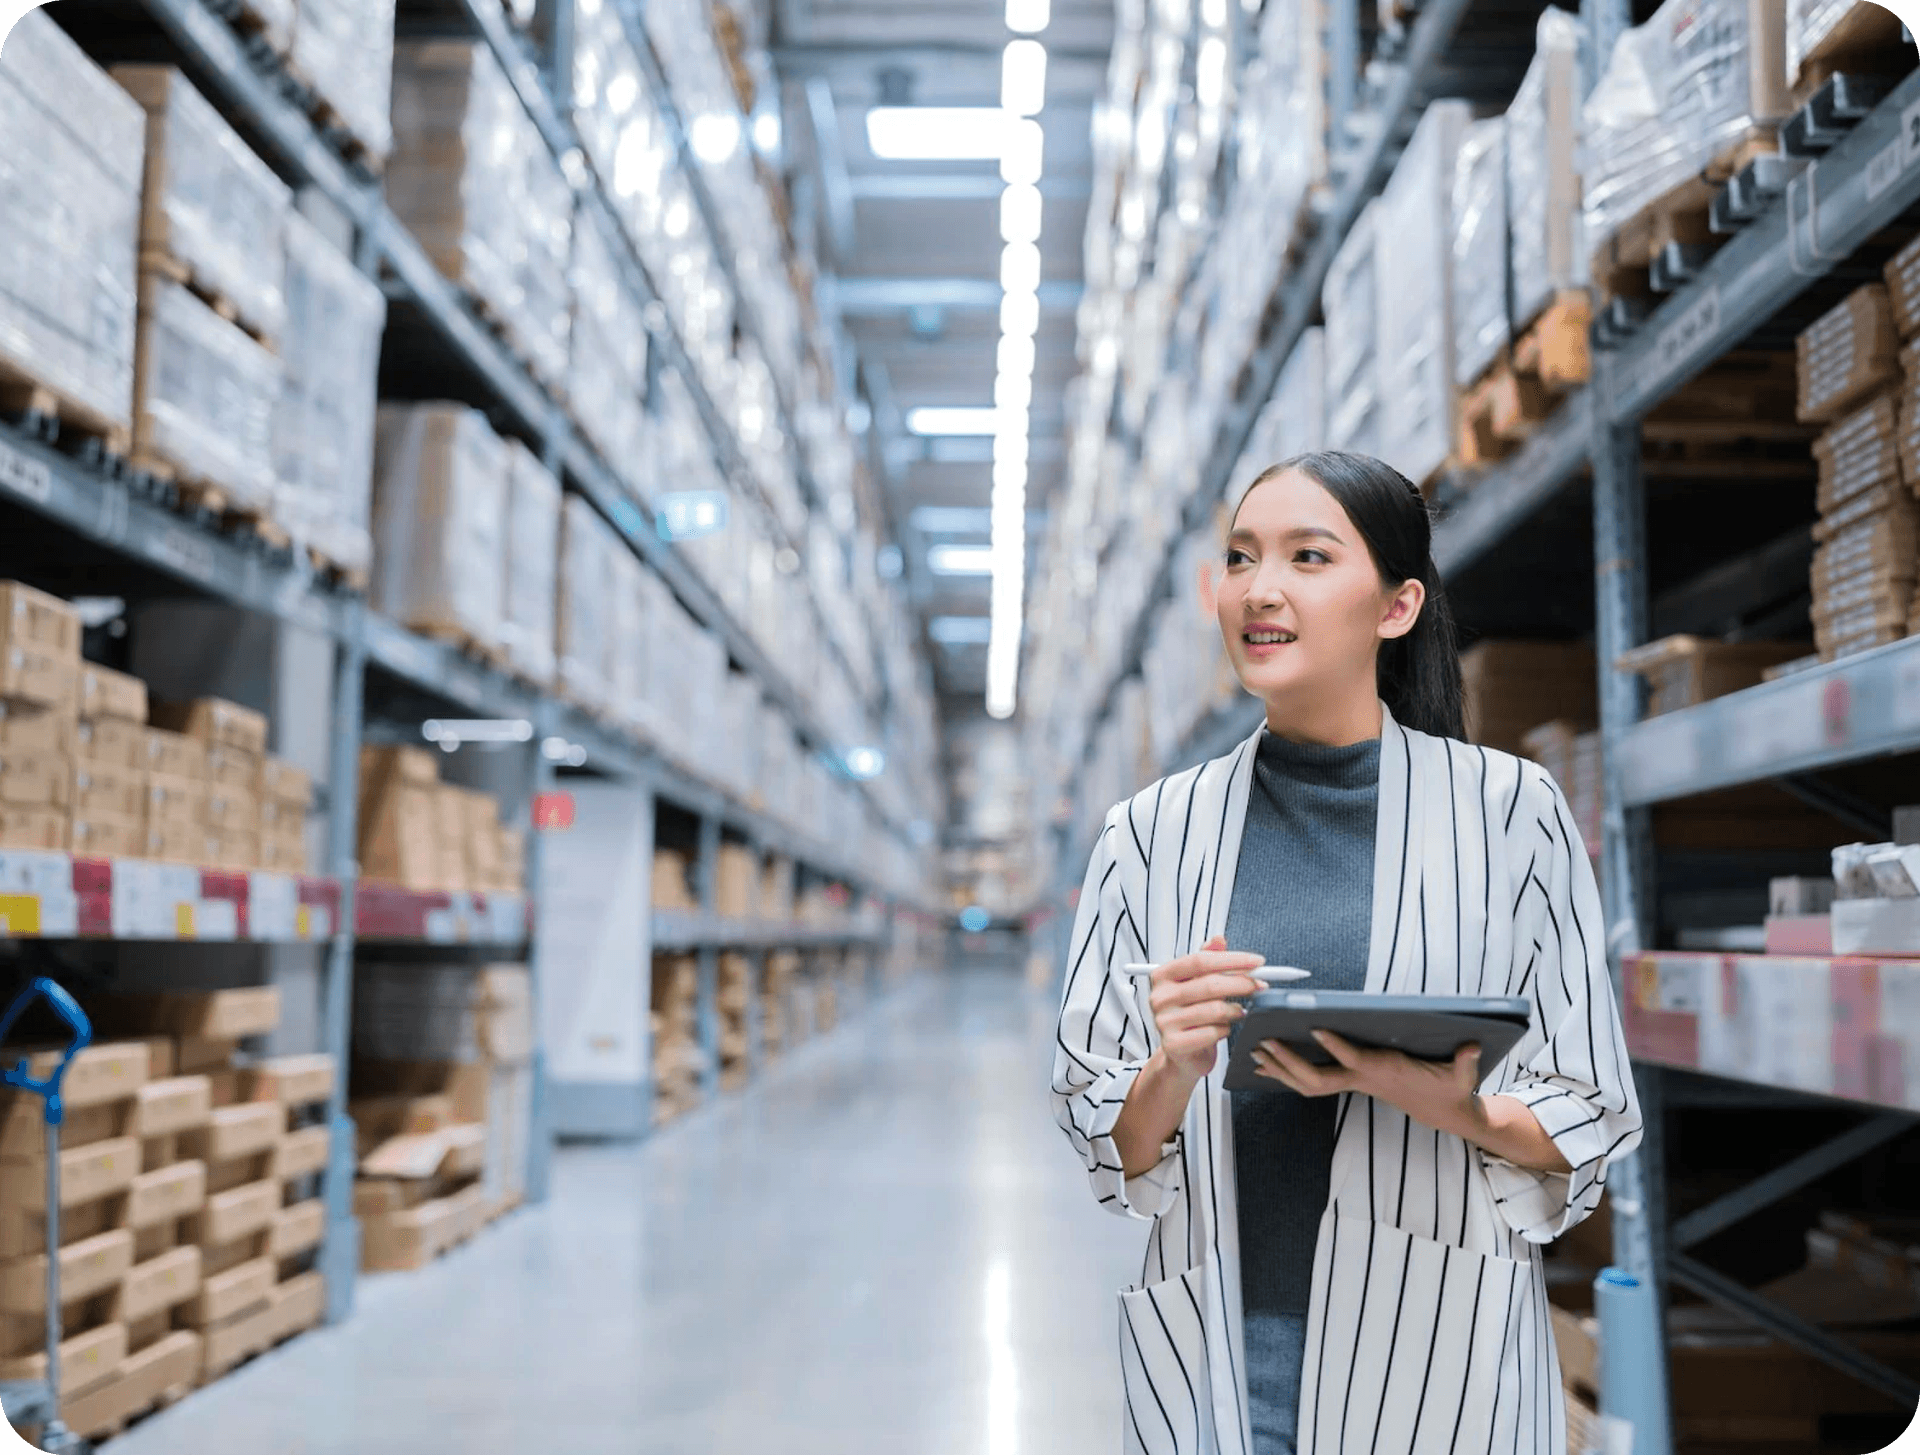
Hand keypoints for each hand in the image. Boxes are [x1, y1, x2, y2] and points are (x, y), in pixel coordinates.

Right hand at [1147, 934, 1265, 1084]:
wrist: (1181, 1053)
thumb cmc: (1190, 1014)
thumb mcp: (1196, 984)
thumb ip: (1208, 960)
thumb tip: (1219, 939)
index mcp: (1163, 976)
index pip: (1200, 961)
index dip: (1232, 960)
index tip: (1256, 962)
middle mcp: (1160, 997)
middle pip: (1209, 984)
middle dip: (1241, 983)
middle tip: (1259, 985)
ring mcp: (1164, 1022)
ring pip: (1214, 1010)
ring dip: (1235, 1010)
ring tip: (1240, 1011)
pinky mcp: (1174, 1044)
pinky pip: (1212, 1032)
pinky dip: (1225, 1030)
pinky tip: (1224, 1028)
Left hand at [1253, 1029, 1484, 1138]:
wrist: (1445, 1112)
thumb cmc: (1451, 1089)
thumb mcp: (1463, 1078)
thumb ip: (1465, 1063)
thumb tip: (1472, 1045)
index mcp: (1385, 1072)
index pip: (1355, 1060)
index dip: (1335, 1045)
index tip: (1314, 1027)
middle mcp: (1363, 1079)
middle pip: (1317, 1078)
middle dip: (1289, 1062)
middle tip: (1263, 1043)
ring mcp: (1354, 1083)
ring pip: (1308, 1083)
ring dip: (1281, 1068)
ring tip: (1254, 1051)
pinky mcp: (1351, 1081)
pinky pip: (1312, 1080)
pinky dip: (1288, 1072)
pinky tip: (1268, 1062)